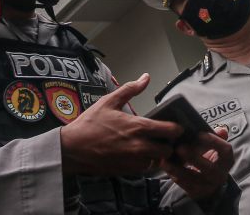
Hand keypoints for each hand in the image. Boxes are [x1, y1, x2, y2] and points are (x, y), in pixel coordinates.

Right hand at [59, 74, 182, 175]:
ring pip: (157, 161)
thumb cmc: (90, 124)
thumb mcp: (109, 101)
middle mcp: (139, 146)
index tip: (175, 126)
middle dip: (168, 144)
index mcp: (138, 127)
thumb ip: (130, 89)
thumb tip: (146, 77)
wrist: (72, 149)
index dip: (177, 128)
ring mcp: (133, 161)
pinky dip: (145, 163)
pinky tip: (138, 154)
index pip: (170, 130)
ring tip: (151, 146)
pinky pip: (144, 169)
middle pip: (168, 149)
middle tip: (163, 138)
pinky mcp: (126, 171)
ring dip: (157, 155)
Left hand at [160, 127, 233, 202]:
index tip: (199, 134)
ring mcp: (209, 186)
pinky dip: (175, 176)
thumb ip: (217, 137)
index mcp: (227, 160)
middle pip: (209, 168)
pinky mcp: (197, 192)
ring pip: (194, 178)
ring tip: (166, 160)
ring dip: (178, 169)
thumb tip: (221, 130)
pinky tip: (167, 167)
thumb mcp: (215, 147)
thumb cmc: (210, 158)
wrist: (209, 181)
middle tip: (179, 148)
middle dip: (193, 157)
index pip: (225, 150)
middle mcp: (221, 175)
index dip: (214, 142)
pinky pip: (185, 185)